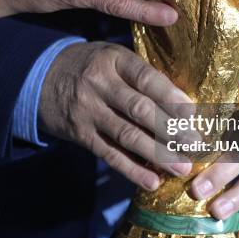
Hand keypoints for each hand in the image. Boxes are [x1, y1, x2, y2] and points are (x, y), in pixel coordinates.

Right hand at [39, 42, 194, 187]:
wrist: (42, 77)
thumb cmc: (94, 66)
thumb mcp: (114, 56)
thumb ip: (143, 74)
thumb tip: (185, 104)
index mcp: (115, 60)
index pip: (146, 78)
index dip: (171, 96)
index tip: (194, 113)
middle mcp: (100, 84)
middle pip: (139, 109)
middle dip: (171, 129)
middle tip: (196, 145)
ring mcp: (88, 111)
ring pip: (127, 135)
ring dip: (157, 154)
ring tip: (182, 167)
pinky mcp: (80, 134)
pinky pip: (109, 154)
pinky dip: (132, 169)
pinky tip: (152, 181)